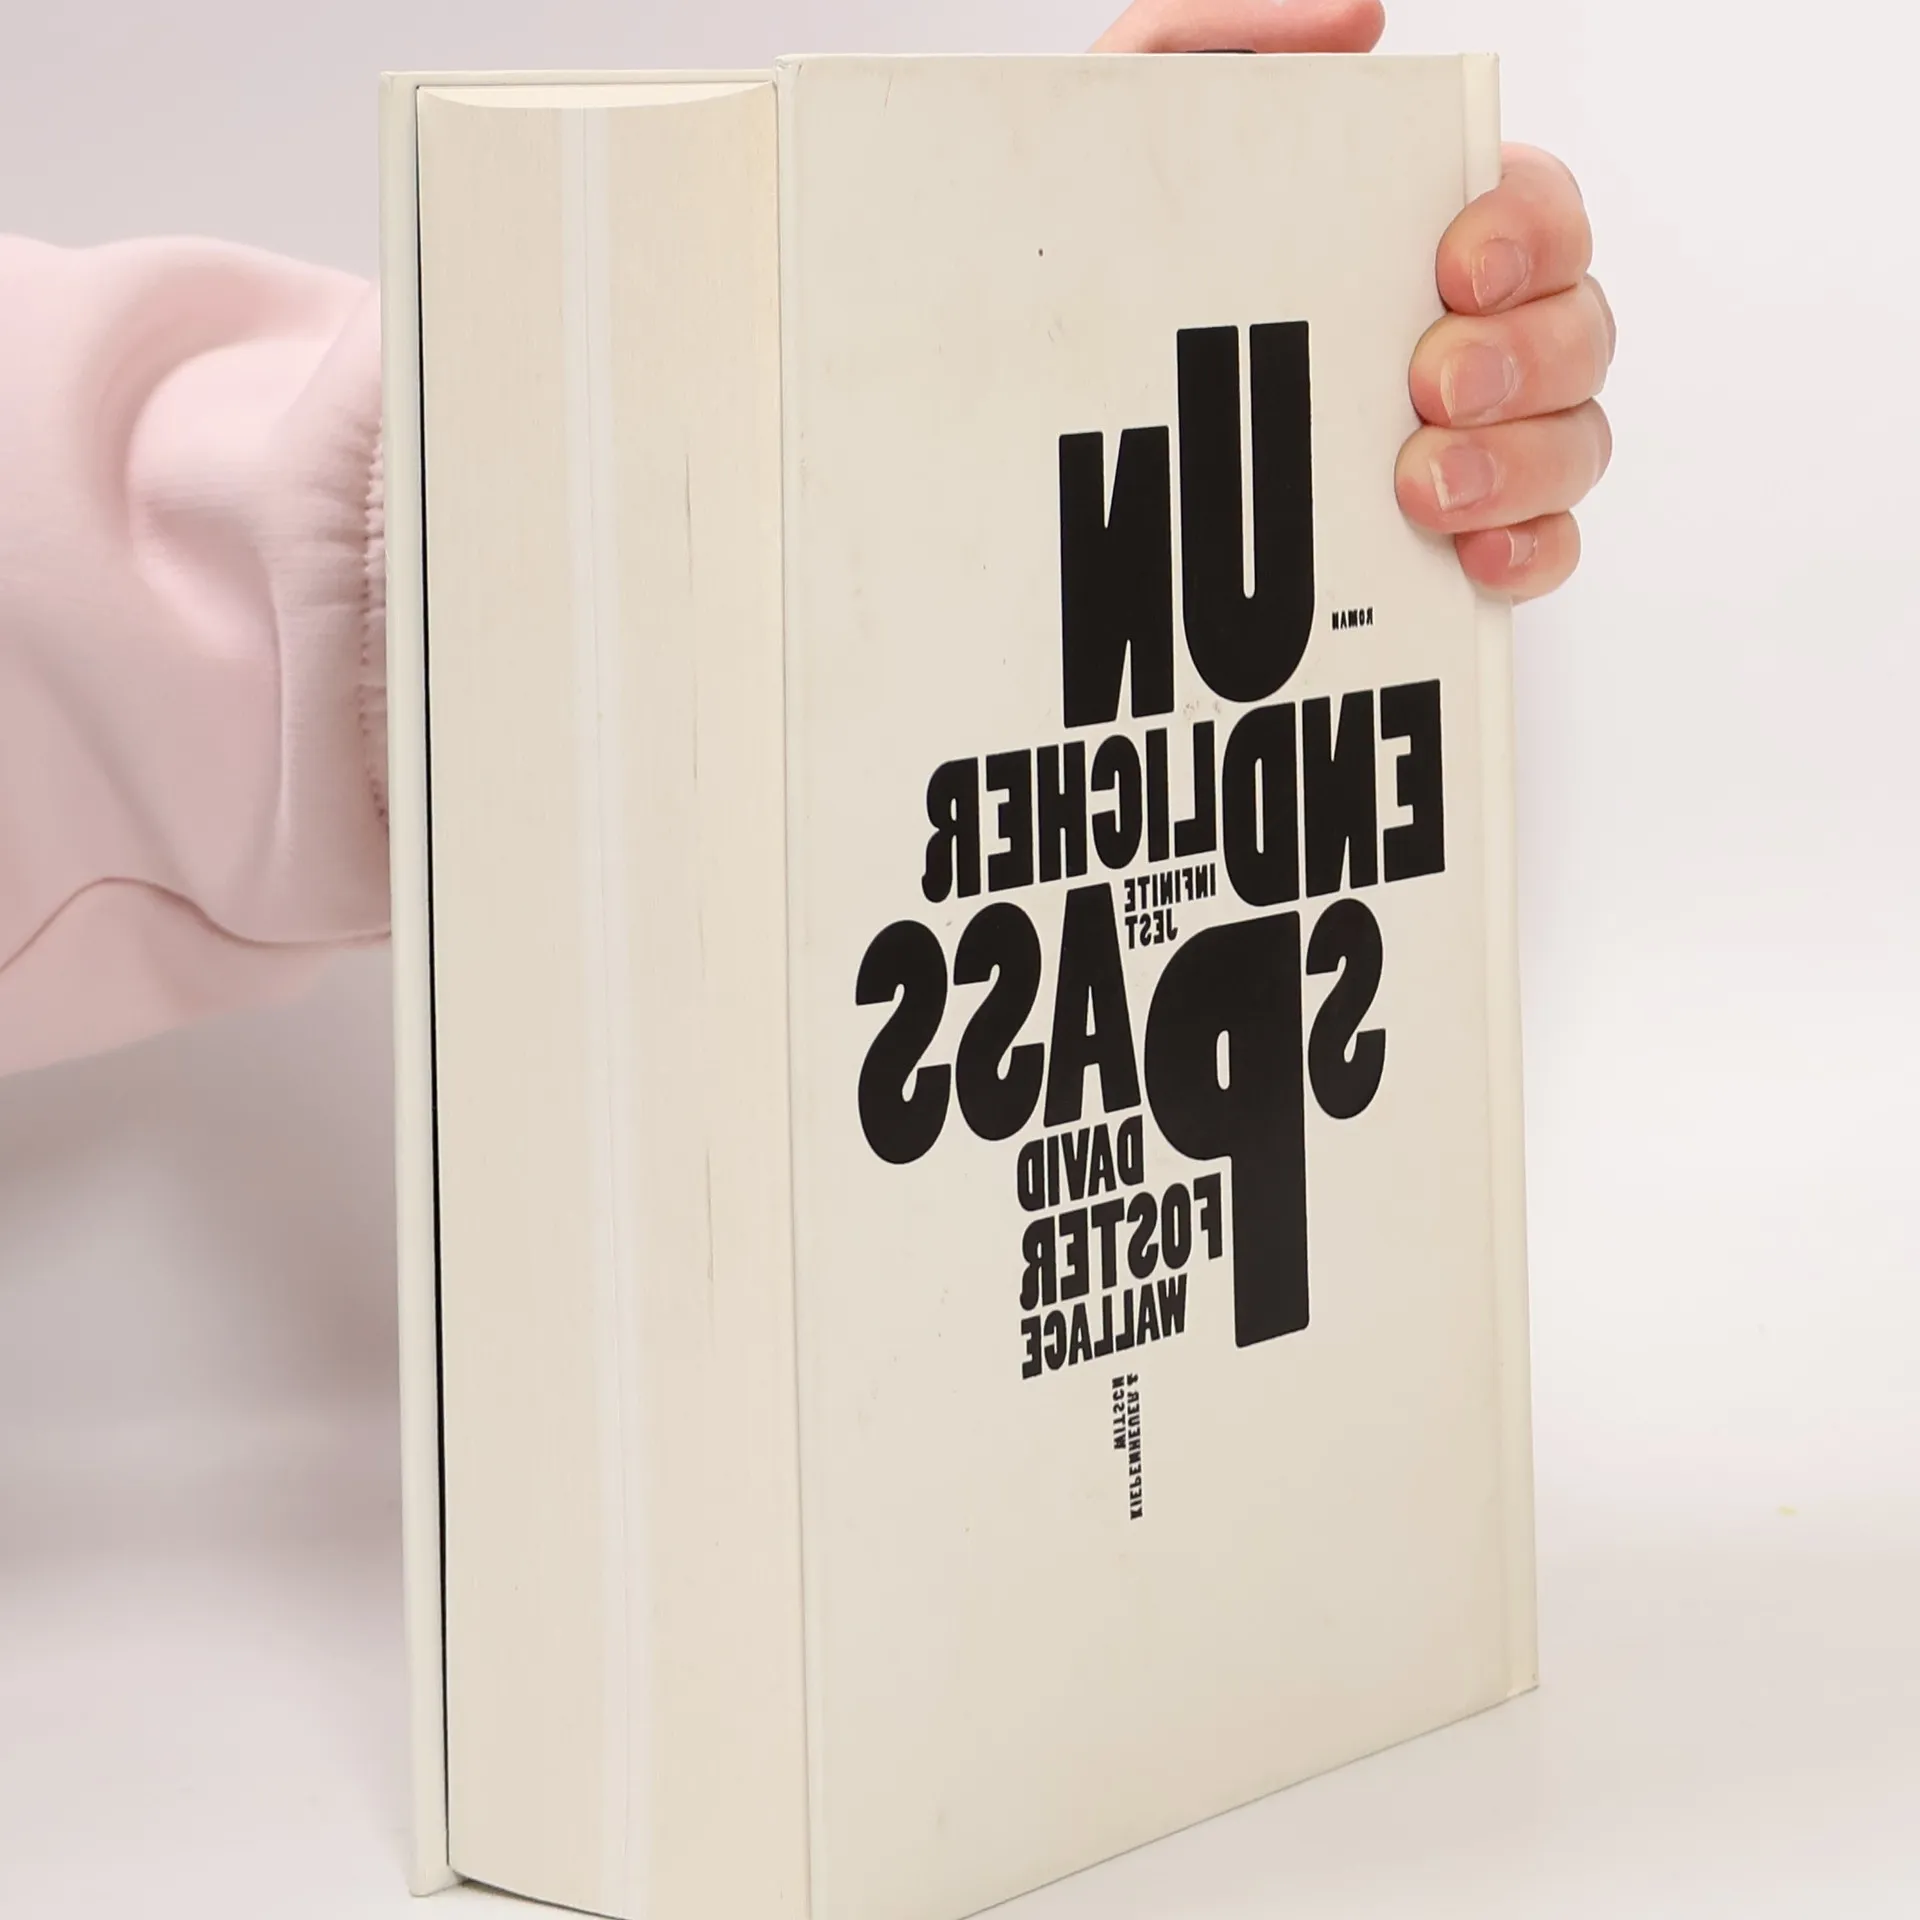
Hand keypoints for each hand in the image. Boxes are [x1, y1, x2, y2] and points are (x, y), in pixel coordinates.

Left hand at [1097, 0, 1611, 602]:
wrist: (1040, 428)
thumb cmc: (1115, 277)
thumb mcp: (1135, 136)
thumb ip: (1219, 43)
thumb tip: (1361, 20)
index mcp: (1424, 237)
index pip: (1538, 207)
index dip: (1529, 230)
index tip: (1458, 265)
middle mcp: (1475, 333)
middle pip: (1578, 328)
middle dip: (1523, 356)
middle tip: (1431, 384)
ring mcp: (1480, 444)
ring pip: (1572, 442)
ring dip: (1518, 464)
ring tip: (1425, 490)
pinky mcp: (1460, 543)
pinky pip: (1543, 552)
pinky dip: (1528, 554)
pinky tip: (1472, 560)